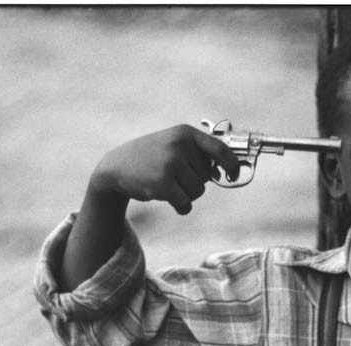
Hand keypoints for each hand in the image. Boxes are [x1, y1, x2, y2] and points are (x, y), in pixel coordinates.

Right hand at [90, 125, 241, 214]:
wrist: (117, 166)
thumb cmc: (152, 157)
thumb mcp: (174, 145)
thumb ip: (199, 154)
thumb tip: (228, 170)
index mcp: (185, 133)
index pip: (220, 149)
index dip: (233, 164)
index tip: (234, 175)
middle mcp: (180, 145)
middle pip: (207, 176)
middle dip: (194, 181)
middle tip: (173, 175)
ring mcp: (171, 163)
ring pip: (198, 191)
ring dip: (186, 195)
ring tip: (168, 184)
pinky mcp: (163, 183)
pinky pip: (186, 204)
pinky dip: (181, 206)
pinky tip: (167, 198)